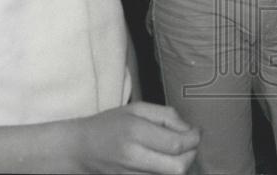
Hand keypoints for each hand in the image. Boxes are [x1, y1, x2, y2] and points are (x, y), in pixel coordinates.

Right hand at [76, 102, 199, 173]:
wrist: (80, 149)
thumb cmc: (110, 124)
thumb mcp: (137, 109)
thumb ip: (166, 115)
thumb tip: (189, 129)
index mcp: (135, 132)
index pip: (177, 144)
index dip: (194, 139)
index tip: (197, 132)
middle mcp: (133, 157)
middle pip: (178, 168)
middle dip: (190, 155)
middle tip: (189, 144)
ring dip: (180, 165)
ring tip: (175, 152)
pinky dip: (166, 172)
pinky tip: (164, 161)